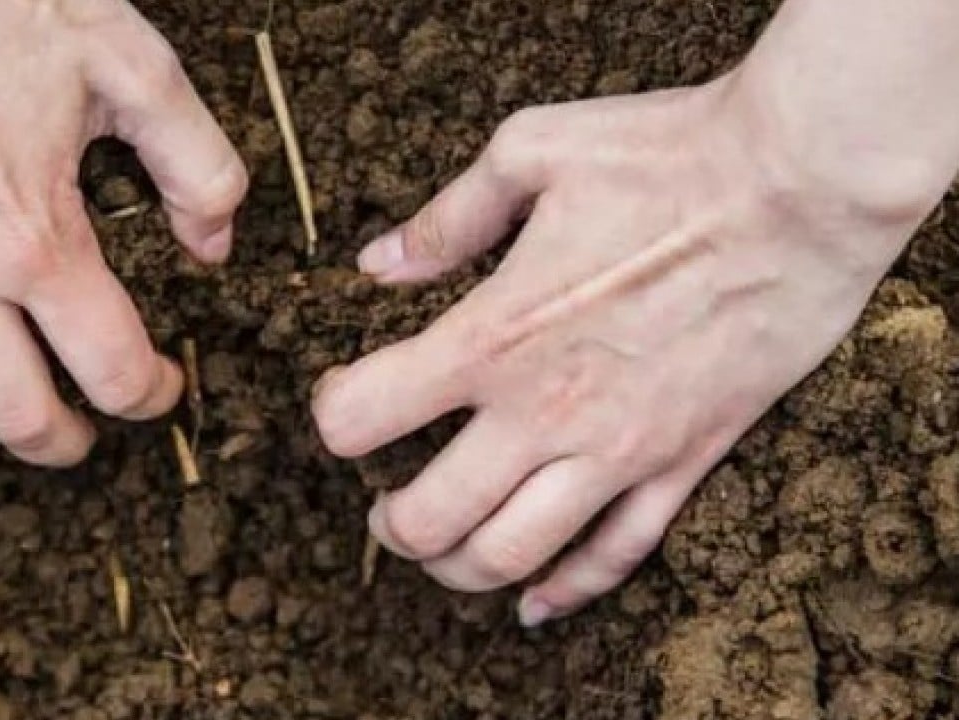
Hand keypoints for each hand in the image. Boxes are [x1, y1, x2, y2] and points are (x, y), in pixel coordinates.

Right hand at [0, 0, 246, 464]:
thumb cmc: (9, 5)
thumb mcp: (139, 72)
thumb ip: (199, 169)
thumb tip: (214, 247)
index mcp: (35, 238)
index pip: (107, 367)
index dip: (150, 395)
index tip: (164, 387)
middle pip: (16, 412)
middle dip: (67, 439)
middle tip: (93, 432)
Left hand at [312, 73, 940, 624]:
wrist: (802, 187)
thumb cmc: (667, 155)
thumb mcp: (532, 152)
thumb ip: (447, 218)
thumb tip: (378, 262)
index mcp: (493, 336)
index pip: (364, 416)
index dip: (335, 415)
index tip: (345, 402)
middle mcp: (546, 411)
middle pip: (431, 518)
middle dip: (391, 525)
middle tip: (386, 510)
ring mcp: (619, 449)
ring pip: (514, 556)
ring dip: (459, 568)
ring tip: (442, 551)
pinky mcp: (686, 461)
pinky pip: (618, 556)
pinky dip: (567, 591)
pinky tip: (534, 603)